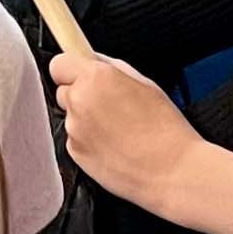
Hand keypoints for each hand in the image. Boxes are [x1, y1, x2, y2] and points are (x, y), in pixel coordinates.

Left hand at [51, 49, 200, 207]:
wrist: (173, 171)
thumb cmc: (165, 129)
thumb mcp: (145, 83)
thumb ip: (111, 68)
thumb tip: (94, 62)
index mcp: (95, 78)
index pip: (59, 64)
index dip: (71, 70)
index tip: (81, 75)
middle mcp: (79, 101)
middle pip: (64, 90)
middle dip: (81, 94)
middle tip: (110, 105)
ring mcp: (74, 129)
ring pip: (71, 116)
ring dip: (87, 120)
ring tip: (118, 130)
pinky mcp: (75, 153)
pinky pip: (76, 139)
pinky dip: (89, 141)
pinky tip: (114, 146)